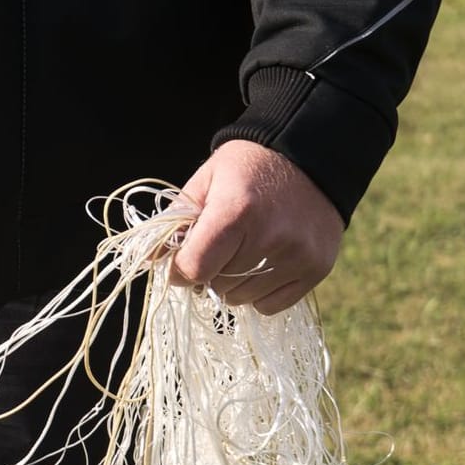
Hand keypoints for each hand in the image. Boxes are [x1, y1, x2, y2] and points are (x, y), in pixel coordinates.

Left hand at [167, 140, 344, 313]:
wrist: (311, 159)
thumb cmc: (247, 169)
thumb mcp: (205, 182)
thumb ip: (175, 221)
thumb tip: (147, 258)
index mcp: (236, 212)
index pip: (195, 268)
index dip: (180, 269)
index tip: (181, 259)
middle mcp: (271, 237)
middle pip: (217, 286)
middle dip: (207, 273)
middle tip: (217, 249)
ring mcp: (298, 256)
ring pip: (241, 299)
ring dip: (231, 284)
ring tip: (241, 252)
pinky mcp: (317, 268)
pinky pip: (270, 306)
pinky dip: (258, 293)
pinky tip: (262, 264)